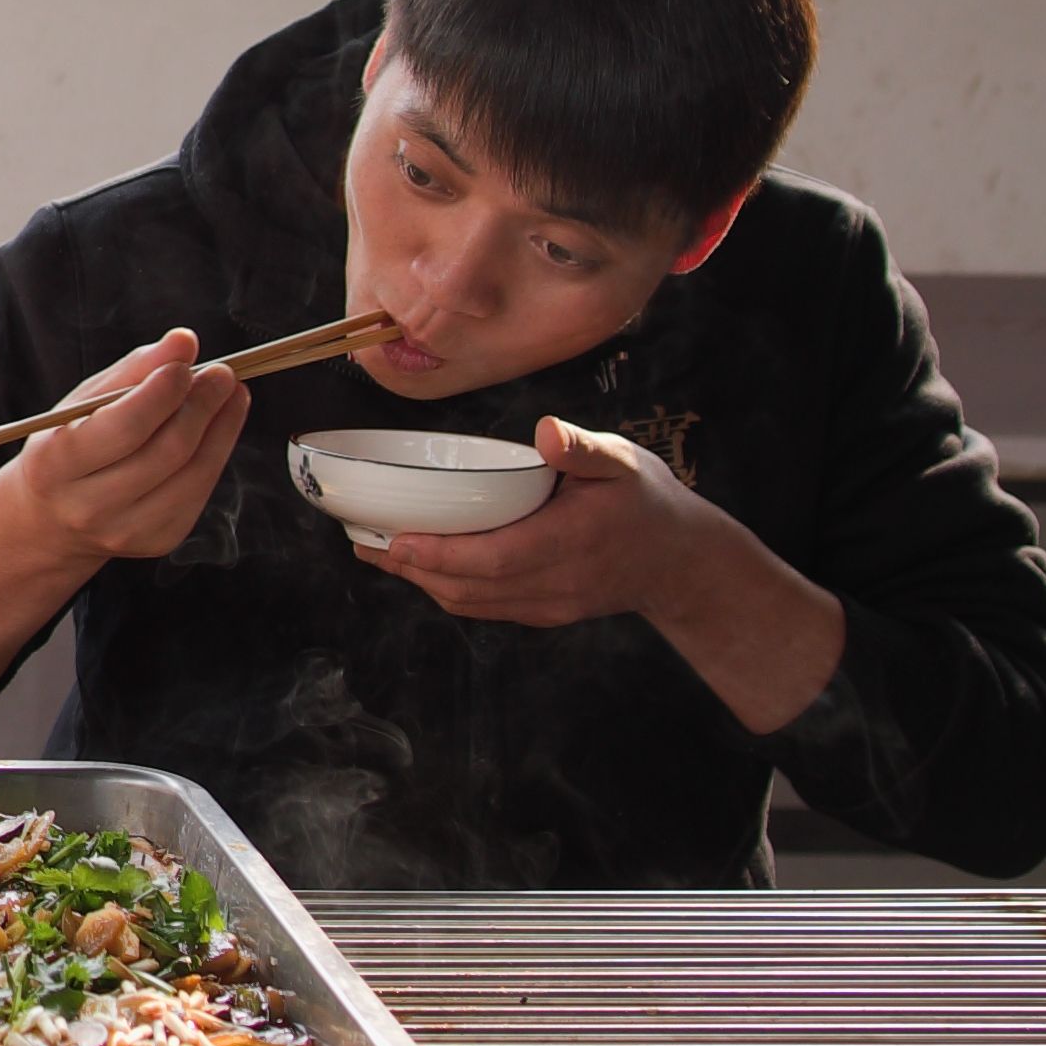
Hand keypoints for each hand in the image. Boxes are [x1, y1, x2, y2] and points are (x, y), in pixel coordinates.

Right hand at [0, 328, 249, 564]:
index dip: (163, 392)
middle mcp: (88, 507)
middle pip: (167, 451)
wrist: (52, 521)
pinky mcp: (158, 540)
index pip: (124, 427)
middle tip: (223, 373)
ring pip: (194, 473)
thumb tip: (184, 341)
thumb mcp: (82, 403)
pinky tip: (220, 425)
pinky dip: (217, 452)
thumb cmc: (68, 445)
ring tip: (230, 392)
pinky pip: (200, 491)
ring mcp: (126, 531)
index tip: (186, 363)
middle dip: (202, 405)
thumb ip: (133, 370)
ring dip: (221, 426)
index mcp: (56, 465)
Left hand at [352, 414, 714, 626]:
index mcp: (571, 542)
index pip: (494, 557)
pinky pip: (487, 607)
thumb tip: (547, 432)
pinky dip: (448, 589)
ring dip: (422, 581)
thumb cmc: (647, 501)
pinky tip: (422, 567)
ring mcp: (550, 605)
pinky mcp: (546, 613)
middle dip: (411, 567)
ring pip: (473, 602)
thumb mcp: (622, 461)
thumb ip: (583, 448)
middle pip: (470, 586)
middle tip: (363, 540)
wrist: (682, 560)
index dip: (439, 554)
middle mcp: (557, 582)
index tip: (395, 538)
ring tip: (379, 551)